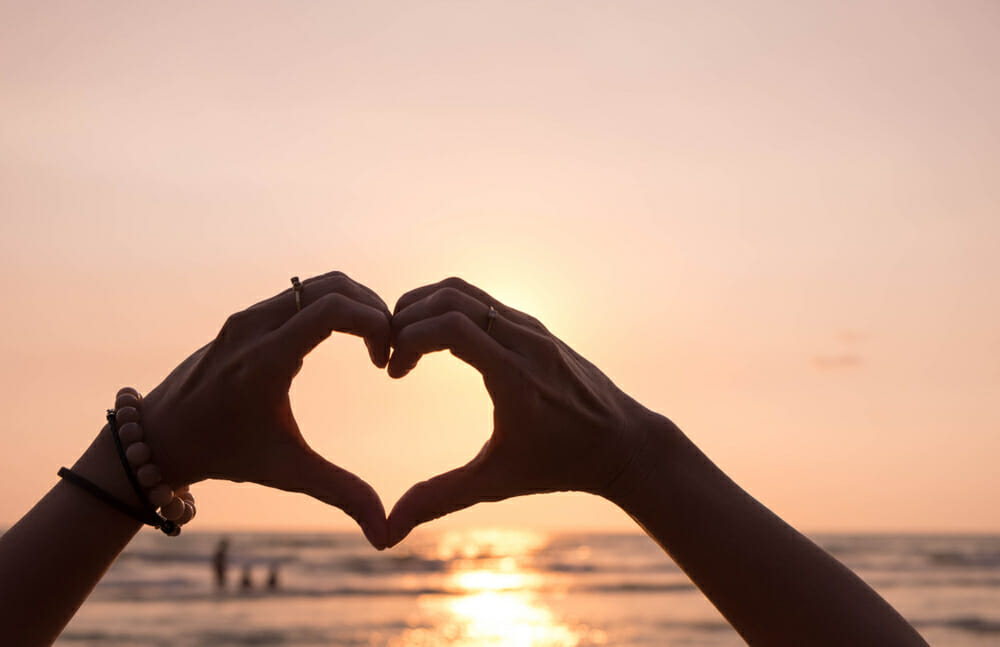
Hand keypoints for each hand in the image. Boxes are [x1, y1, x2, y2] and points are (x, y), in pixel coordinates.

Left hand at [138, 271, 390, 547]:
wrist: (159, 437)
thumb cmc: (224, 454)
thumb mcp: (286, 472)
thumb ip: (340, 493)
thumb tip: (385, 534)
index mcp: (266, 359)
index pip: (333, 308)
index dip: (375, 324)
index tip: (385, 362)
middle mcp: (255, 326)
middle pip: (333, 286)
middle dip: (373, 309)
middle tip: (389, 346)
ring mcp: (248, 316)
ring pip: (317, 284)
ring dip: (354, 305)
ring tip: (373, 342)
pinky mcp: (246, 316)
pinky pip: (301, 293)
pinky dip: (332, 305)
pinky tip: (345, 339)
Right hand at [385, 277, 649, 545]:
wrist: (623, 442)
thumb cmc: (561, 465)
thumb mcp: (496, 482)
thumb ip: (440, 498)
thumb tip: (388, 531)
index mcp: (514, 375)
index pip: (450, 327)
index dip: (408, 340)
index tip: (393, 373)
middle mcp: (525, 341)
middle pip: (450, 297)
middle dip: (406, 317)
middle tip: (388, 352)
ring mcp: (532, 328)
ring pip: (465, 290)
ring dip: (425, 307)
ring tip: (404, 343)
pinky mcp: (535, 326)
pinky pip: (482, 300)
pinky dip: (448, 309)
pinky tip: (435, 342)